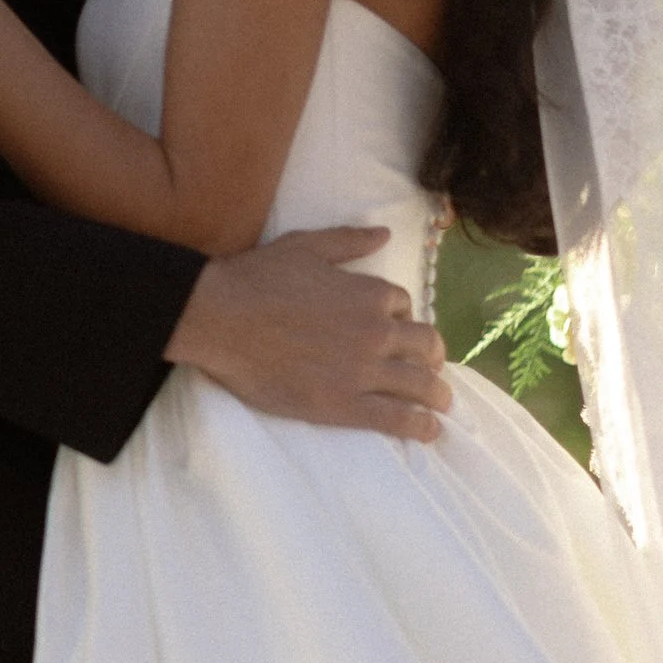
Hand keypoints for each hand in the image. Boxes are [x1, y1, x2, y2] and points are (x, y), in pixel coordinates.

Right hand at [169, 228, 450, 441]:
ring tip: (441, 403)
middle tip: (432, 367)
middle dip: (432, 356)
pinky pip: (396, 418)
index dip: (403, 317)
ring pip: (419, 384)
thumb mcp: (306, 246)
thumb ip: (348, 241)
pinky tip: (430, 429)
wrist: (221, 318)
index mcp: (368, 293)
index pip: (405, 306)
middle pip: (425, 345)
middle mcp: (376, 331)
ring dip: (437, 394)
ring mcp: (362, 371)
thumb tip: (383, 233)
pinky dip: (420, 425)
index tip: (398, 329)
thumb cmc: (256, 278)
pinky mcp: (343, 405)